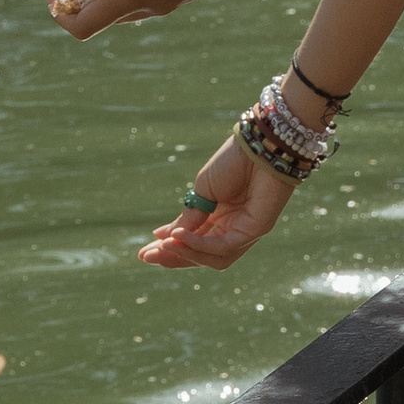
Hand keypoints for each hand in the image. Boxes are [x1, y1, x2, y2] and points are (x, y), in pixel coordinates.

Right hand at [137, 129, 297, 270]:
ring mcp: (245, 231)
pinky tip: (180, 237)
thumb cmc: (233, 162)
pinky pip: (224, 247)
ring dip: (186, 255)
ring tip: (162, 248)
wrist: (258, 145)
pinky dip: (199, 245)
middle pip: (202, 255)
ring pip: (214, 258)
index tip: (145, 251)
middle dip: (174, 258)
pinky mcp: (256, 231)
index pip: (194, 240)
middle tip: (146, 257)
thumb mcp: (203, 191)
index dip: (171, 246)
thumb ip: (190, 218)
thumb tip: (166, 238)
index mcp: (219, 216)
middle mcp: (232, 227)